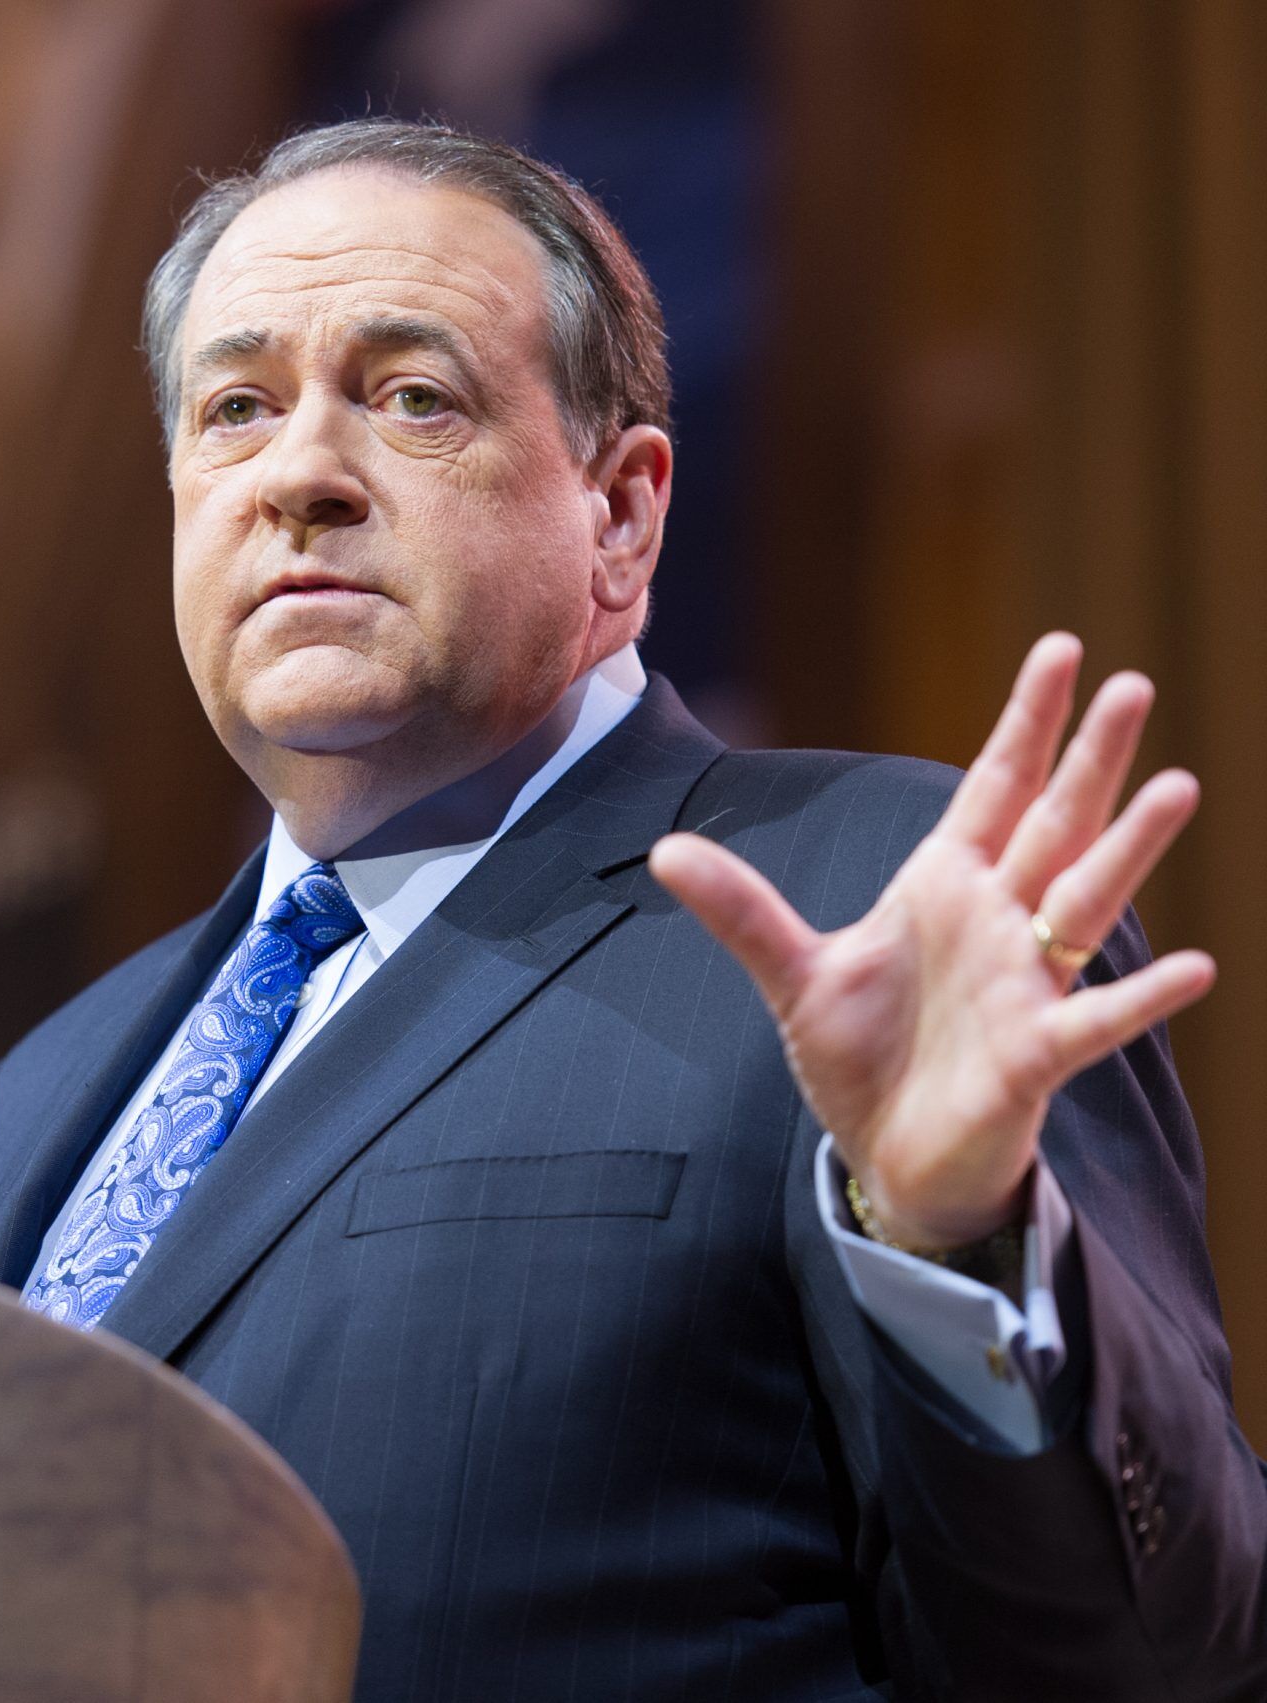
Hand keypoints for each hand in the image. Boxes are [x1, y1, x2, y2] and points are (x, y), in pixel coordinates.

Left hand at [648, 633, 1215, 1248]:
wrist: (885, 1155)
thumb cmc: (860, 1057)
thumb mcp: (792, 975)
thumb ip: (740, 910)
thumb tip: (662, 849)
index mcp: (944, 887)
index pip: (995, 787)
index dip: (1026, 722)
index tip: (1061, 648)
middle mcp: (998, 922)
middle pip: (1055, 824)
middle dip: (1090, 758)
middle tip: (1135, 683)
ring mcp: (1024, 985)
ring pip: (1088, 901)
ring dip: (1130, 847)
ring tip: (1179, 786)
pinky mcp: (1034, 1056)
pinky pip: (1096, 1022)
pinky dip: (1141, 997)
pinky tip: (1197, 967)